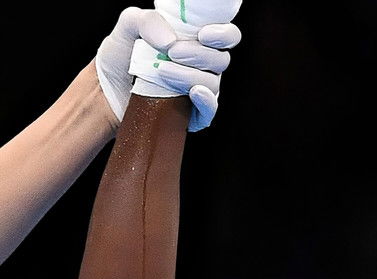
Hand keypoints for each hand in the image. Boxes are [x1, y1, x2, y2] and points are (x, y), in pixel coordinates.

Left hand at [96, 6, 240, 130]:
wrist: (103, 90)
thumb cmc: (120, 58)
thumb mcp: (128, 27)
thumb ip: (147, 19)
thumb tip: (170, 39)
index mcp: (195, 42)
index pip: (226, 36)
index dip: (223, 34)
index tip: (203, 34)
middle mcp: (202, 66)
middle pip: (221, 59)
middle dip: (200, 55)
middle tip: (173, 52)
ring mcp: (200, 90)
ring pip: (213, 83)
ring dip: (190, 75)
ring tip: (162, 72)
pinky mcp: (193, 113)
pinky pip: (210, 109)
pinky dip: (205, 99)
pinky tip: (193, 92)